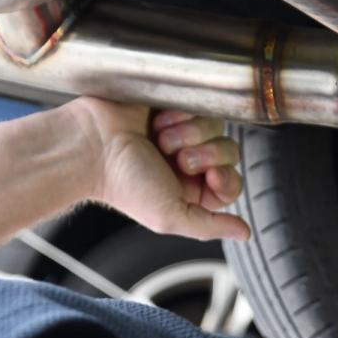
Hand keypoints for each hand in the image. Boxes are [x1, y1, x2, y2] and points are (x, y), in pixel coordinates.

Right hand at [72, 98, 249, 241]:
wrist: (92, 146)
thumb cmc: (124, 184)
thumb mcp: (170, 217)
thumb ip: (210, 226)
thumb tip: (245, 234)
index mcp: (191, 190)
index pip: (232, 182)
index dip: (225, 178)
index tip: (207, 175)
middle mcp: (189, 161)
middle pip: (230, 152)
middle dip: (206, 154)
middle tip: (176, 158)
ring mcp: (183, 131)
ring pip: (217, 126)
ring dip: (190, 133)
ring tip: (161, 138)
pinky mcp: (173, 105)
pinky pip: (199, 104)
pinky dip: (181, 113)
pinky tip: (158, 121)